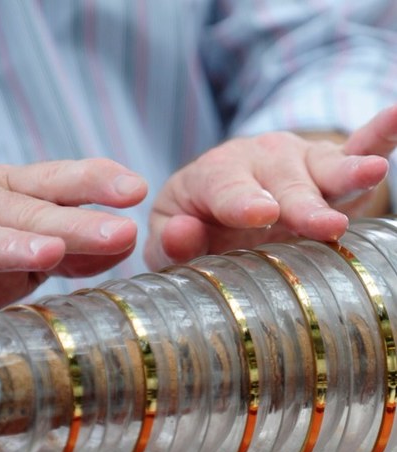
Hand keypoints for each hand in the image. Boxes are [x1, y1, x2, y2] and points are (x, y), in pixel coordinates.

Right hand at [0, 159, 146, 317]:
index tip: (136, 188)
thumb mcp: (26, 247)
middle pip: (30, 210)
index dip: (96, 179)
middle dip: (75, 223)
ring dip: (13, 244)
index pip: (58, 179)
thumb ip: (73, 246)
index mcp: (7, 191)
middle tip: (119, 232)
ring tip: (50, 252)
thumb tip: (124, 242)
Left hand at [145, 105, 396, 269]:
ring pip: (322, 169)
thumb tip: (182, 233)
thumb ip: (172, 238)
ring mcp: (295, 163)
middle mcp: (257, 162)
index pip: (225, 188)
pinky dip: (377, 138)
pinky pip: (355, 149)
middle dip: (301, 204)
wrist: (223, 200)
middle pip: (281, 183)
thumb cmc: (197, 220)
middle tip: (322, 225)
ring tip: (371, 173)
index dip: (241, 202)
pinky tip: (395, 118)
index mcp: (213, 178)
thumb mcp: (173, 233)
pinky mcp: (326, 169)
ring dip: (346, 173)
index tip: (261, 213)